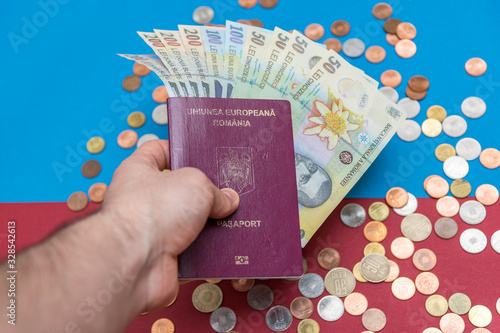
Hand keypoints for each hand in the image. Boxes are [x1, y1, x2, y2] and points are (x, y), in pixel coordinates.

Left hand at [101, 139, 238, 312]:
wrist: (133, 264)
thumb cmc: (149, 213)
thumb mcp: (195, 183)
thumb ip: (215, 190)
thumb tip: (227, 201)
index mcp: (139, 171)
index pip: (158, 151)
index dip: (180, 150)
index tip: (202, 153)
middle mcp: (142, 201)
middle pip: (179, 191)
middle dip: (204, 194)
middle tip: (227, 191)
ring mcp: (152, 232)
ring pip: (189, 225)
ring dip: (209, 225)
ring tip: (232, 219)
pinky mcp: (163, 259)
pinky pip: (193, 253)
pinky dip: (208, 253)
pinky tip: (225, 247)